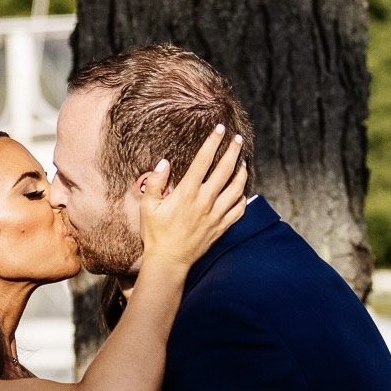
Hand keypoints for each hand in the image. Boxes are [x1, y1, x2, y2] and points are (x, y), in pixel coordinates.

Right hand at [137, 124, 247, 275]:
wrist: (169, 262)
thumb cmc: (156, 234)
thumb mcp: (147, 207)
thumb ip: (155, 183)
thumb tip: (164, 163)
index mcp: (187, 193)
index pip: (204, 160)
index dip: (213, 141)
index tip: (219, 128)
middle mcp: (205, 201)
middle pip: (226, 169)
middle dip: (233, 150)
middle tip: (238, 139)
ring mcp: (216, 214)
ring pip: (237, 187)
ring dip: (242, 171)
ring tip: (242, 162)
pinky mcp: (222, 227)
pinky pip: (239, 208)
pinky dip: (243, 196)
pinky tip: (241, 190)